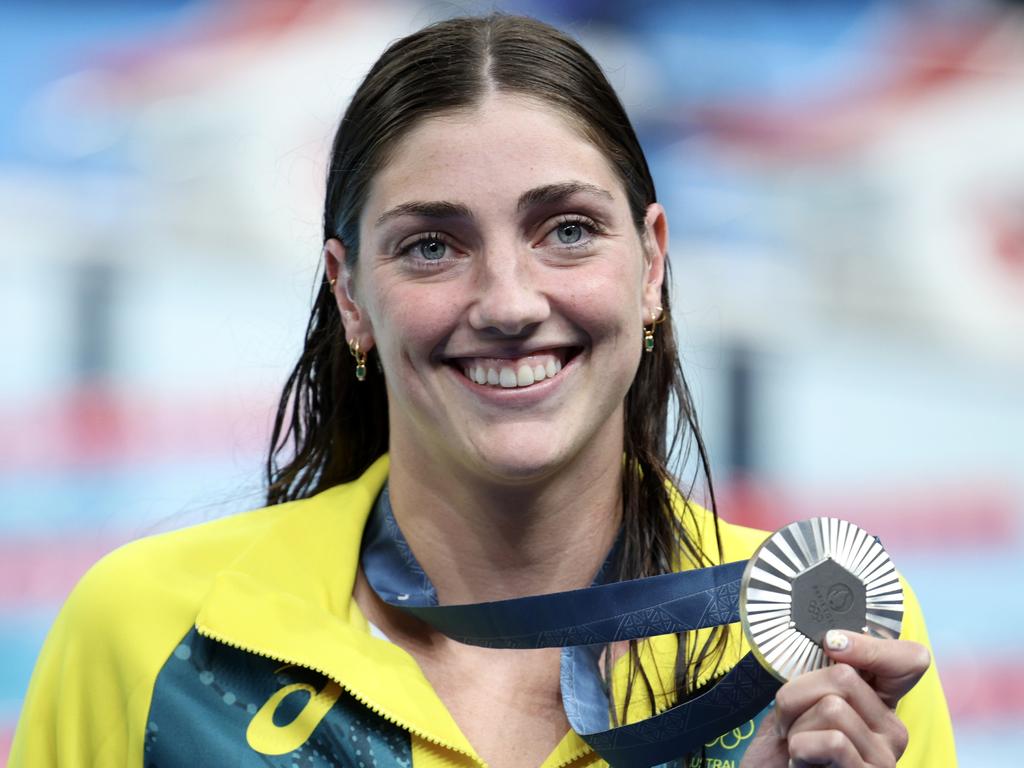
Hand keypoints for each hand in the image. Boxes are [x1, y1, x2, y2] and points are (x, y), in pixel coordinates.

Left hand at [739, 629, 930, 766]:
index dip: (870, 645)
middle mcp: (892, 730)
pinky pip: (834, 741)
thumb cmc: (784, 747)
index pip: (909, 659)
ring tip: (796, 748)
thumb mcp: (800, 701)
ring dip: (795, 726)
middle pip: (844, 675)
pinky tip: (800, 762)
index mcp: (879, 704)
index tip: (831, 644)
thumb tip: (835, 639)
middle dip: (797, 694)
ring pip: (832, 707)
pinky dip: (801, 748)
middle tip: (791, 724)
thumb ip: (822, 674)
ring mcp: (885, 758)